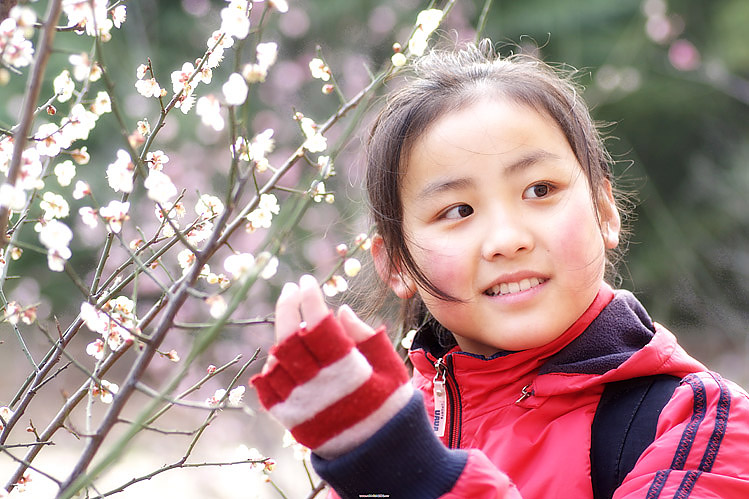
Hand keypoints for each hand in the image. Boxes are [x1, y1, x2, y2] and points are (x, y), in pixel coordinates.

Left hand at [252, 274, 411, 457]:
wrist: (377, 452)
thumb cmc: (388, 404)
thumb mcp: (390, 367)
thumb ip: (366, 336)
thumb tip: (340, 311)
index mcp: (347, 370)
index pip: (320, 325)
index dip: (311, 299)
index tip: (309, 282)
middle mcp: (318, 385)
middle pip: (291, 337)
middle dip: (288, 306)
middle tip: (291, 289)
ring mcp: (299, 402)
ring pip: (277, 359)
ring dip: (283, 336)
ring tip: (296, 327)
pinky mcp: (288, 418)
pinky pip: (268, 385)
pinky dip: (273, 366)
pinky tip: (285, 356)